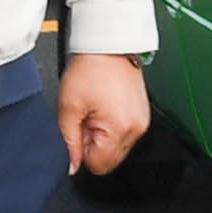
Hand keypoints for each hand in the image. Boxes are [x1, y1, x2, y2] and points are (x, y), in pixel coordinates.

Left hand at [57, 51, 149, 175]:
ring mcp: (142, 122)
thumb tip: (72, 166)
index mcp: (119, 129)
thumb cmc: (90, 70)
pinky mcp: (143, 115)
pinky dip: (113, 127)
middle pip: (110, 160)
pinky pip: (125, 134)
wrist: (108, 46)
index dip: (83, 152)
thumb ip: (69, 142)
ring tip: (97, 111)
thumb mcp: (68, 108)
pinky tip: (106, 107)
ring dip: (104, 136)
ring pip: (118, 148)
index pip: (99, 165)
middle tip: (87, 119)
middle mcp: (136, 129)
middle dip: (94, 144)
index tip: (80, 131)